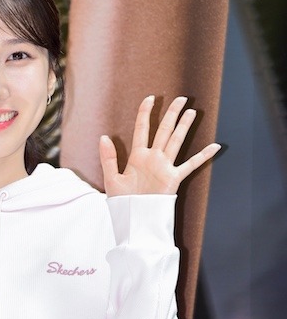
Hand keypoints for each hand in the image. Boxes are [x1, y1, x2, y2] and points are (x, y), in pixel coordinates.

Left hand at [99, 96, 221, 196]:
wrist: (134, 220)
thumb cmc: (122, 202)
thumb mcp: (111, 178)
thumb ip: (108, 158)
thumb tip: (103, 136)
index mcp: (137, 157)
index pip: (142, 129)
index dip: (145, 113)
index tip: (150, 98)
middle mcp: (153, 159)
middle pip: (163, 130)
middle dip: (171, 114)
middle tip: (181, 98)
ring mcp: (164, 167)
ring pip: (176, 141)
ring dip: (184, 127)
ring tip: (192, 112)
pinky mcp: (173, 179)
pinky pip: (190, 165)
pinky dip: (203, 156)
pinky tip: (214, 146)